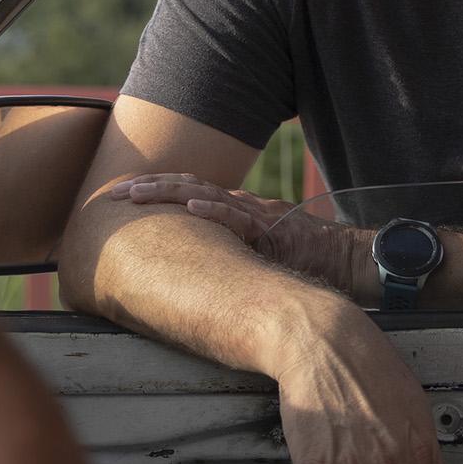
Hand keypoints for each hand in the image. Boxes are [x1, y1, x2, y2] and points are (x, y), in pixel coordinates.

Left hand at [118, 173, 369, 299]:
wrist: (350, 261)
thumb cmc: (308, 265)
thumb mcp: (260, 258)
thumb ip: (232, 258)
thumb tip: (198, 277)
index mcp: (238, 210)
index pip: (190, 192)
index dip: (156, 191)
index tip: (123, 197)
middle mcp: (243, 205)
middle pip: (188, 186)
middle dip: (148, 188)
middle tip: (112, 194)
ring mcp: (257, 214)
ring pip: (205, 194)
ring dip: (167, 192)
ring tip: (135, 194)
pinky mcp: (273, 228)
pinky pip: (239, 217)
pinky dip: (214, 210)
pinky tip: (190, 207)